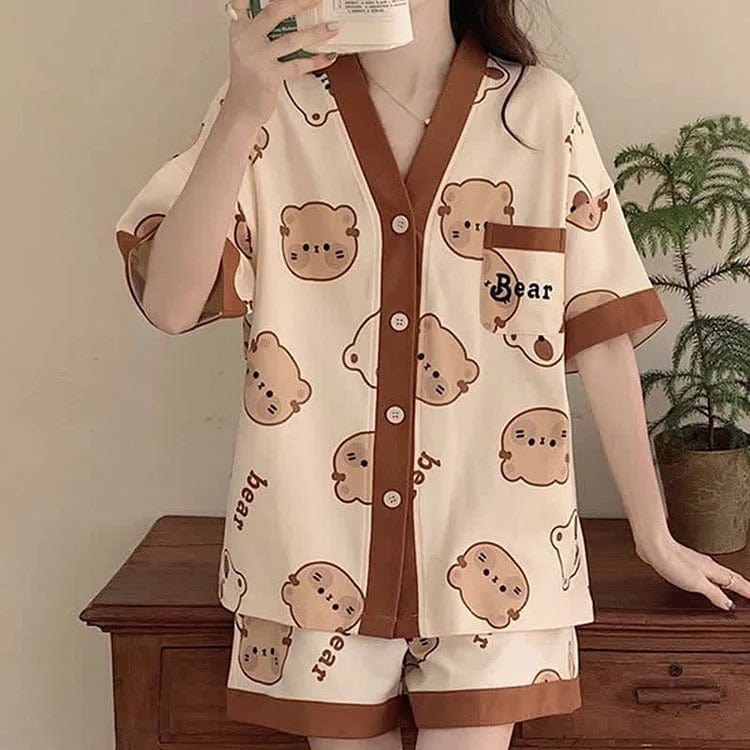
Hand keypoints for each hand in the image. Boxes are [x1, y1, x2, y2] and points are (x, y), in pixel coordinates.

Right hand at [223, 0, 340, 124]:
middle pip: (274, 12)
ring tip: (332, 28)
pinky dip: (315, 61)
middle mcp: (247, 39)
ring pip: (291, 39)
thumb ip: (261, 28)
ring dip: (315, 33)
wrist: (241, 108)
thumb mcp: (248, 47)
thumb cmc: (248, 77)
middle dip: (298, 3)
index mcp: (240, 27)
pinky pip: (298, 66)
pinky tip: (328, 56)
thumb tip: (289, 15)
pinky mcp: (270, 76)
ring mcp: (259, 57)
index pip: (244, 0)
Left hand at [635, 534, 749, 610]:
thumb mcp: (696, 583)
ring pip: (718, 572)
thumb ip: (714, 593)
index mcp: (713, 570)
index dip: (748, 591)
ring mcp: (695, 562)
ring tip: (733, 588)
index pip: (736, 582)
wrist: (653, 545)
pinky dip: (712, 578)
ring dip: (727, 581)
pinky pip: (704, 571)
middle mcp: (706, 564)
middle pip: (730, 576)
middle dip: (742, 585)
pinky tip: (705, 580)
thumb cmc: (672, 561)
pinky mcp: (682, 561)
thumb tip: (728, 604)